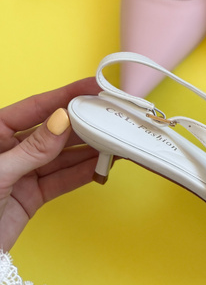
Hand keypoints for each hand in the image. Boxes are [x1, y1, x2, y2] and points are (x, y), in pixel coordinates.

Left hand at [0, 77, 99, 250]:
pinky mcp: (30, 197)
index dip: (66, 95)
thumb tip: (62, 120)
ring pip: (62, 155)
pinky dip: (83, 173)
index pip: (35, 107)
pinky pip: (62, 180)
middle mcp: (9, 149)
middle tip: (112, 114)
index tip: (93, 87)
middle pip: (53, 130)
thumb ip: (32, 149)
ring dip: (89, 148)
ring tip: (116, 138)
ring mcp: (22, 173)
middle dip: (84, 122)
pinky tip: (103, 164)